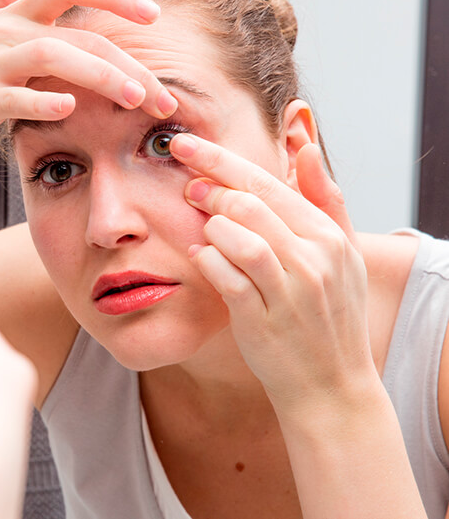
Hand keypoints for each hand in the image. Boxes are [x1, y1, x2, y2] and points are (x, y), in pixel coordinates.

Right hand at [0, 0, 175, 167]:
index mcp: (14, 13)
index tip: (153, 14)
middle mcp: (5, 33)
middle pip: (76, 34)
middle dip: (125, 62)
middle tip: (160, 92)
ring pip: (51, 56)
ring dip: (99, 77)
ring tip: (134, 99)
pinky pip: (16, 97)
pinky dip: (44, 100)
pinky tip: (69, 109)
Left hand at [169, 134, 373, 415]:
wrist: (330, 385)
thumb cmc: (331, 313)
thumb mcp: (344, 253)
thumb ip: (324, 198)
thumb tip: (304, 147)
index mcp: (329, 237)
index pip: (268, 182)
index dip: (221, 161)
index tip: (186, 146)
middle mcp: (313, 260)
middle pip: (248, 204)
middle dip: (209, 190)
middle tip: (188, 188)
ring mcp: (287, 291)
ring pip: (235, 236)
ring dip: (209, 226)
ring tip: (201, 226)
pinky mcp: (260, 319)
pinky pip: (223, 275)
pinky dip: (206, 260)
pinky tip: (200, 257)